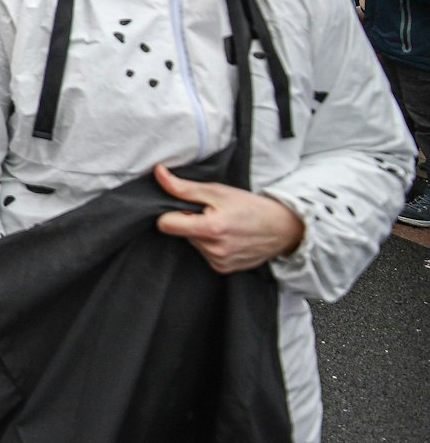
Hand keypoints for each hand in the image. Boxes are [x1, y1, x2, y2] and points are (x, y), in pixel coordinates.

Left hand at [153, 165, 304, 273]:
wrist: (283, 228)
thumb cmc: (251, 207)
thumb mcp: (218, 191)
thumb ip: (184, 187)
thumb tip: (159, 173)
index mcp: (211, 229)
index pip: (165, 224)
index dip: (171, 213)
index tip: (187, 208)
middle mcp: (214, 250)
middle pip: (179, 233)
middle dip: (190, 222)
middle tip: (212, 214)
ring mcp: (219, 262)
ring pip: (192, 243)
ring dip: (201, 234)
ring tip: (223, 225)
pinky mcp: (223, 269)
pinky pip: (204, 254)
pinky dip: (211, 245)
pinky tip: (227, 237)